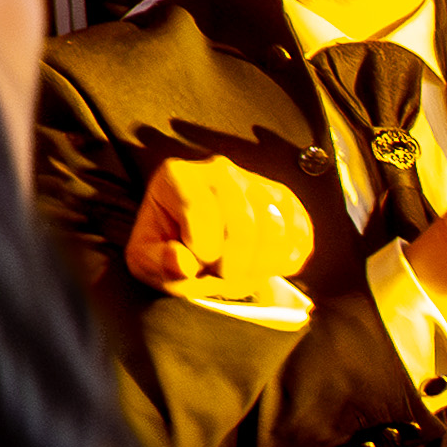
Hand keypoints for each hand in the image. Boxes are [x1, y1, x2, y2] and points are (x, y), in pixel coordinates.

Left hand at [128, 156, 314, 293]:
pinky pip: (300, 232)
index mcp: (178, 177)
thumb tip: (182, 263)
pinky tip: (266, 267)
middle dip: (233, 263)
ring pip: (274, 228)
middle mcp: (219, 171)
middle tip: (219, 274)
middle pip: (242, 222)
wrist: (193, 245)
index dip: (203, 251)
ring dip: (260, 265)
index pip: (200, 212)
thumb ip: (158, 263)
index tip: (198, 264)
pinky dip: (287, 259)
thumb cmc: (167, 249)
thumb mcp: (146, 260)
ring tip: (240, 272)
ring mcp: (256, 182)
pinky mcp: (284, 200)